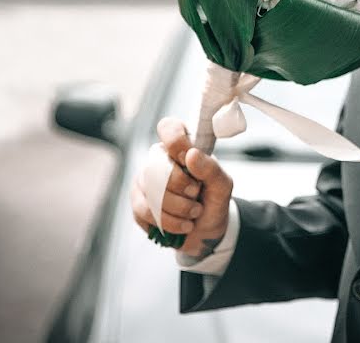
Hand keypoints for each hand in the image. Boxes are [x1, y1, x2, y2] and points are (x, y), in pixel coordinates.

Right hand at [130, 117, 233, 258]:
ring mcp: (144, 181)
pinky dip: (169, 222)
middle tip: (196, 194)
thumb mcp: (222, 185)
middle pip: (157, 166)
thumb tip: (191, 154)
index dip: (176, 142)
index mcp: (182, 147)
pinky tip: (183, 224)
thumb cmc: (213, 200)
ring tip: (194, 212)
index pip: (169, 128)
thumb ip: (211, 168)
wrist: (207, 231)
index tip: (189, 159)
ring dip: (179, 208)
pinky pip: (145, 211)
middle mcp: (159, 159)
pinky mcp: (137, 203)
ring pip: (151, 191)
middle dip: (181, 187)